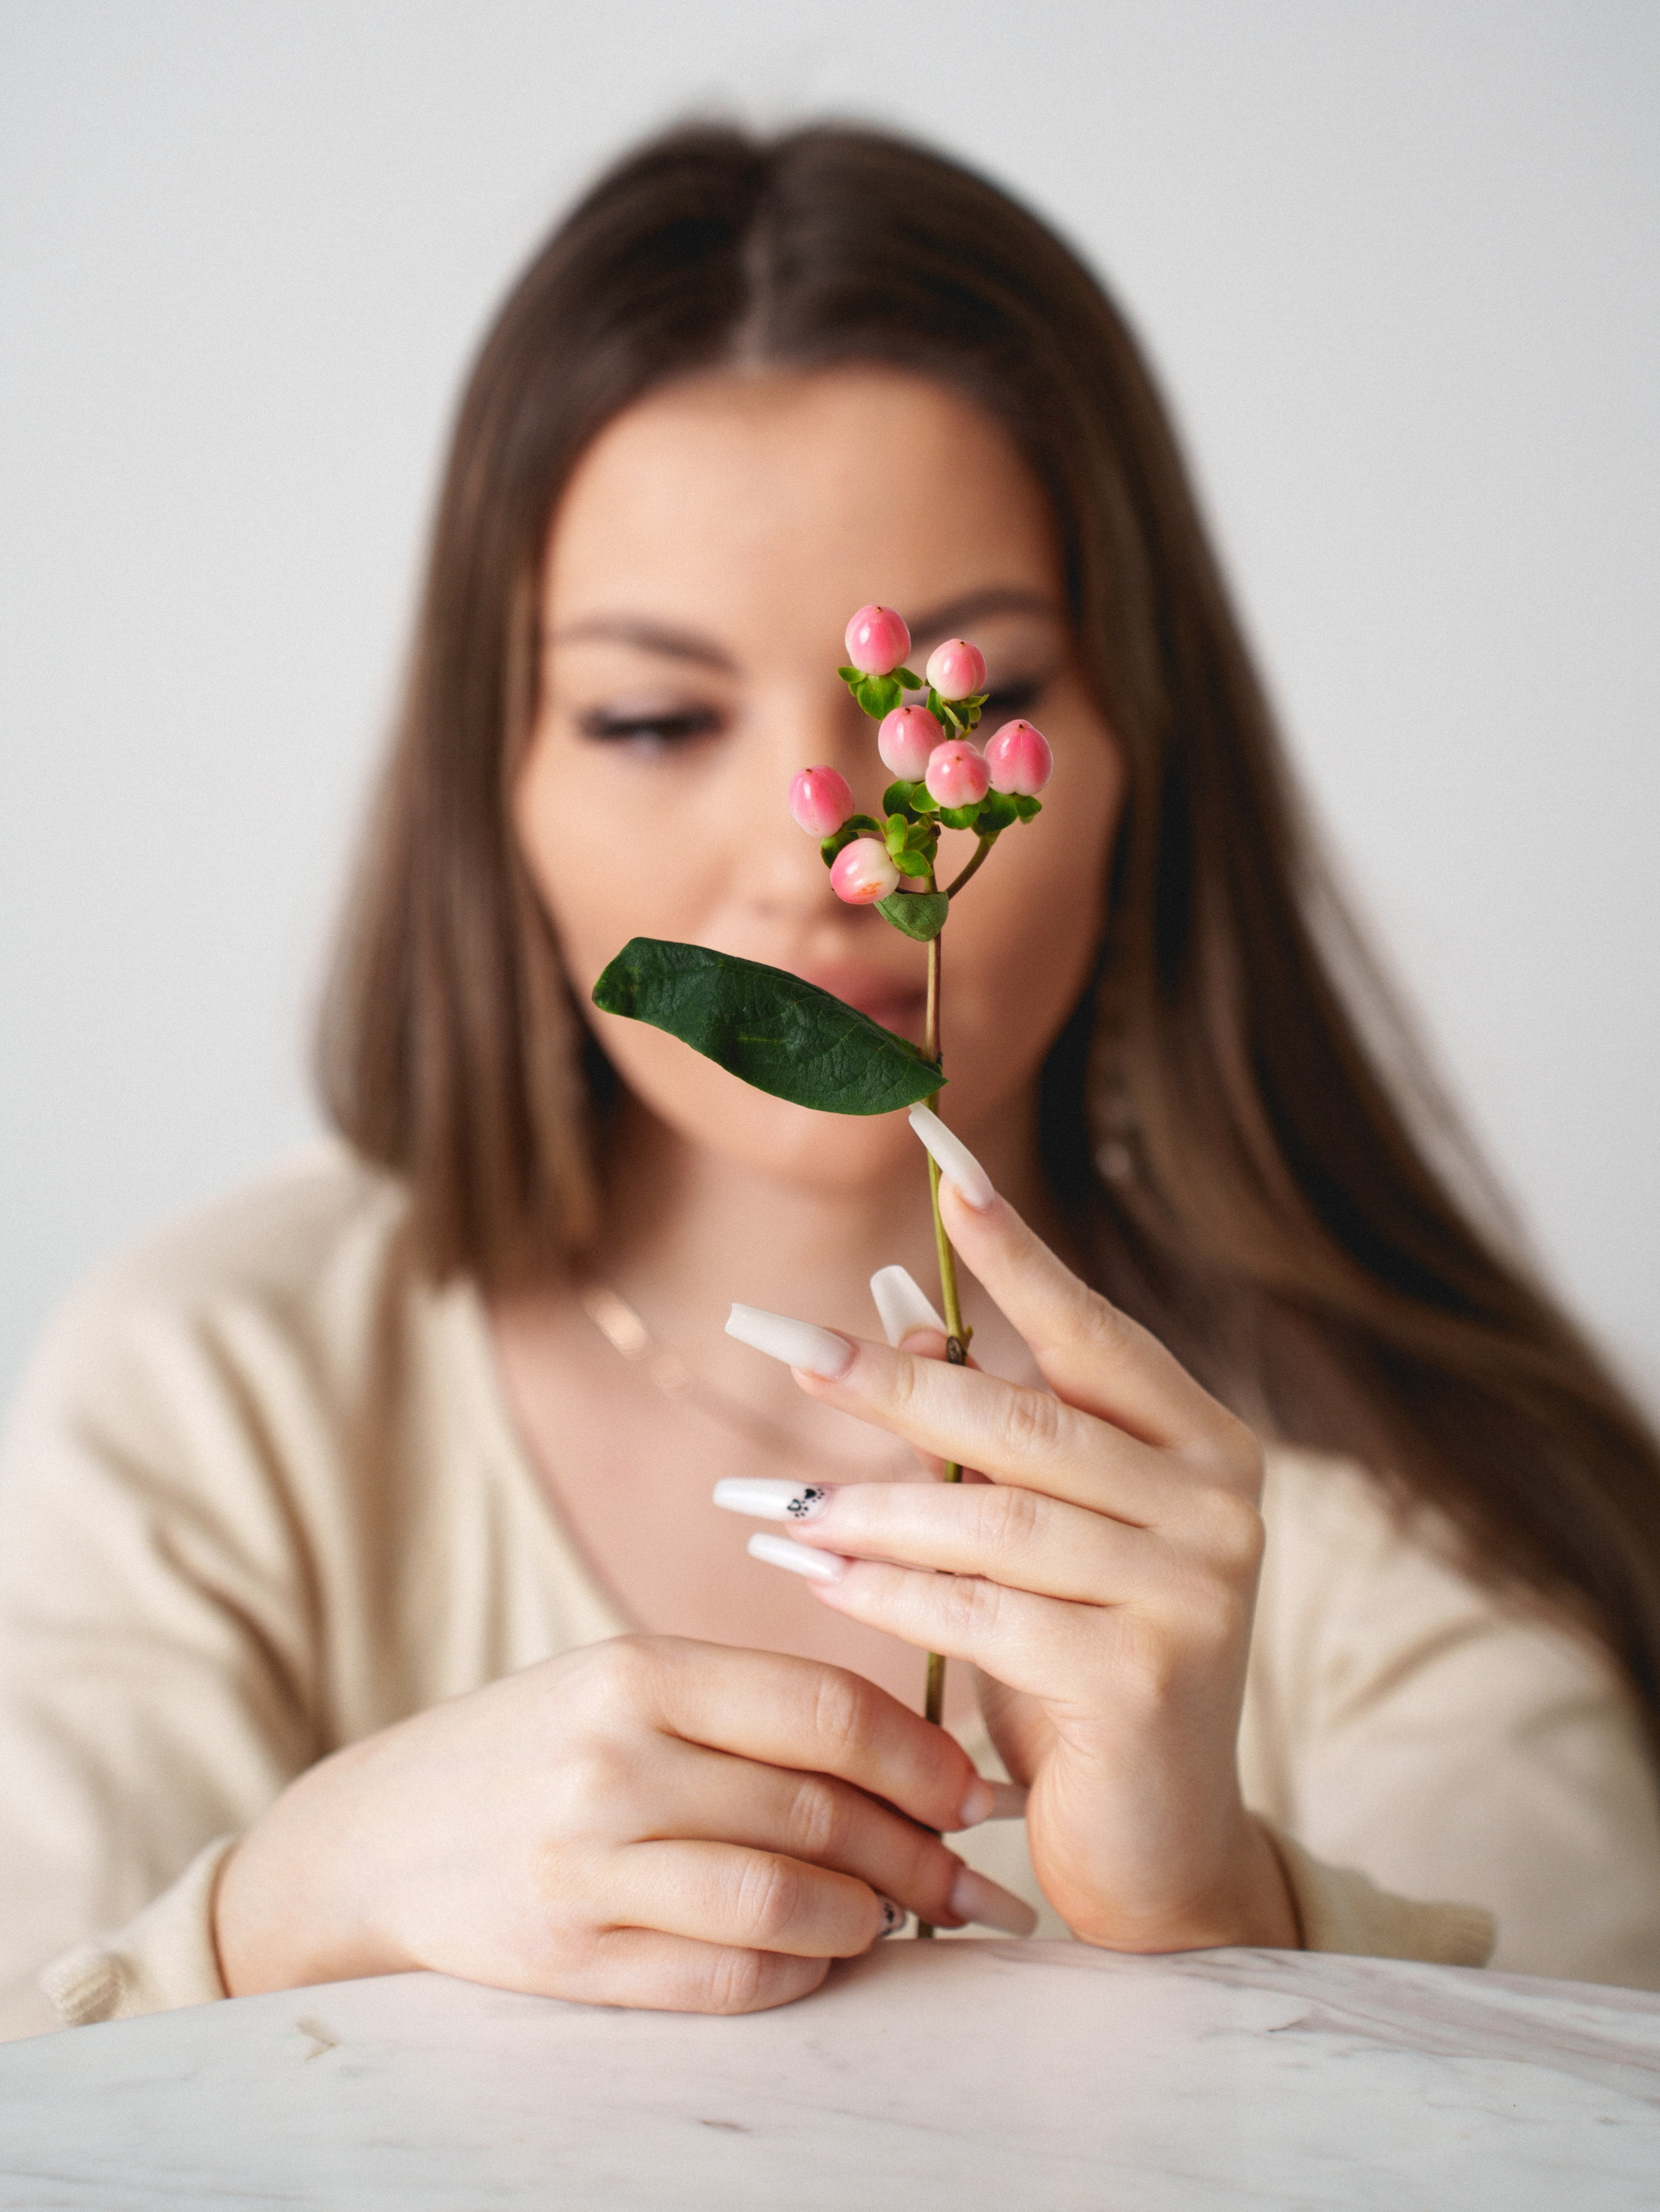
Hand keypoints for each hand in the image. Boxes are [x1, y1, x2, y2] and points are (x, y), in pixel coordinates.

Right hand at [215, 1635, 1031, 2013]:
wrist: (376, 1835)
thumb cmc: (536, 1748)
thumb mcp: (625, 1682)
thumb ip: (750, 1707)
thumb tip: (916, 1759)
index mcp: (639, 1669)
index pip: (825, 1709)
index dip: (921, 1757)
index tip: (971, 1790)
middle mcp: (613, 1759)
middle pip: (819, 1811)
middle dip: (920, 1854)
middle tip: (970, 1879)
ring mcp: (585, 1863)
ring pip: (784, 1900)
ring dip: (866, 1919)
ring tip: (893, 1919)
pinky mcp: (566, 1957)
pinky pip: (724, 1977)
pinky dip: (796, 1972)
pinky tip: (818, 1957)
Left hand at [725, 1168, 1297, 1954]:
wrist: (1158, 1851)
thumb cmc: (1084, 1668)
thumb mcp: (1037, 1539)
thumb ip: (985, 1433)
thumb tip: (893, 1308)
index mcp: (1207, 1443)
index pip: (1095, 1328)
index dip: (1014, 1248)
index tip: (941, 1154)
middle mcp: (1222, 1501)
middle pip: (1024, 1418)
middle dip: (890, 1379)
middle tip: (782, 1342)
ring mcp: (1198, 1588)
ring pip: (994, 1518)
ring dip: (869, 1507)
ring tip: (771, 1507)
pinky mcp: (1149, 1675)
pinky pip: (981, 1613)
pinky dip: (886, 1593)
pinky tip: (812, 1578)